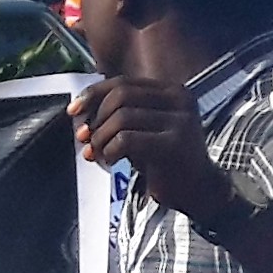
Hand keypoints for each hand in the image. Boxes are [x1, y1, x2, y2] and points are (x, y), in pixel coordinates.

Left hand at [70, 76, 240, 221]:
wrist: (198, 190)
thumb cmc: (164, 160)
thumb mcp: (142, 129)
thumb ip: (118, 115)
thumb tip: (79, 112)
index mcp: (171, 92)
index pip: (123, 82)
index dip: (93, 94)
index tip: (73, 111)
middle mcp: (179, 100)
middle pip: (120, 96)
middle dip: (96, 118)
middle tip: (87, 140)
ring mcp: (180, 121)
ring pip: (121, 117)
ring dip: (101, 138)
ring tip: (98, 153)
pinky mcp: (174, 144)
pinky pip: (126, 139)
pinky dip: (110, 150)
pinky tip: (111, 161)